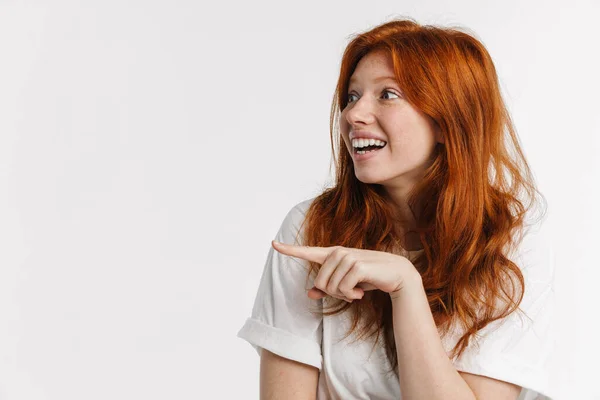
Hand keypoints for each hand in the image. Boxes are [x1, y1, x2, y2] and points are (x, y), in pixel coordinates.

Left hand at [272, 241, 419, 301]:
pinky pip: (343, 289)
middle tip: (350, 293)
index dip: (289, 249)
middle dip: (334, 294)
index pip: (307, 251)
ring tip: (357, 291)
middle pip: (320, 283)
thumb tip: (309, 295)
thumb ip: (328, 288)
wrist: (397, 276)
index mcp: (333, 254)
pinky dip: (351, 296)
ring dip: (344, 296)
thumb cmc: (370, 278)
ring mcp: (347, 257)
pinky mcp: (356, 265)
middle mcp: (337, 252)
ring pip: (330, 287)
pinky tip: (362, 292)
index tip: (273, 244)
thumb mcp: (347, 284)